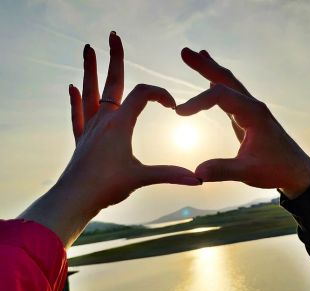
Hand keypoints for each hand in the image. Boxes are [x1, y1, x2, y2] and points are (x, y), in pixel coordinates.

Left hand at [18, 33, 199, 246]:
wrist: (75, 198)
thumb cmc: (106, 187)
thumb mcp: (141, 178)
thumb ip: (171, 175)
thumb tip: (198, 180)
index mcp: (120, 124)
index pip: (143, 95)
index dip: (160, 94)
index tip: (171, 106)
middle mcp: (103, 120)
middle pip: (111, 82)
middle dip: (115, 59)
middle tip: (113, 36)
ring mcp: (90, 128)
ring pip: (90, 92)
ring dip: (90, 70)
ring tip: (88, 49)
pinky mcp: (81, 139)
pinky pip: (78, 114)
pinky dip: (76, 100)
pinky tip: (72, 87)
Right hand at [177, 47, 309, 198]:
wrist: (296, 171)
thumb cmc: (276, 170)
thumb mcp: (249, 172)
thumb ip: (222, 171)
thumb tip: (196, 173)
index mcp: (253, 113)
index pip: (219, 96)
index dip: (197, 102)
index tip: (178, 113)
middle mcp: (252, 106)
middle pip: (226, 79)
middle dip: (205, 65)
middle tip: (185, 52)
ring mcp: (251, 111)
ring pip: (229, 84)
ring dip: (212, 70)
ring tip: (198, 56)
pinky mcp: (249, 118)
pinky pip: (231, 96)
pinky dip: (218, 85)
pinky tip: (212, 81)